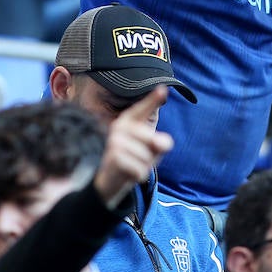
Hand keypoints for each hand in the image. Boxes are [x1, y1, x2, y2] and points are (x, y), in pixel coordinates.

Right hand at [92, 88, 173, 206]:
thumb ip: (161, 143)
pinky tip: (128, 174)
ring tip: (131, 166)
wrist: (108, 183)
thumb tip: (162, 143)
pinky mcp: (112, 157)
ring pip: (146, 157)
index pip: (142, 109)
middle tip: (138, 159)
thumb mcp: (151, 150)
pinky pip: (140, 169)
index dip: (152, 100)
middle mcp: (119, 127)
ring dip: (144, 167)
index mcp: (128, 121)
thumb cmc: (132, 161)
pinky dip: (139, 176)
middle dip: (152, 155)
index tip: (163, 88)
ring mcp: (114, 141)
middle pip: (153, 140)